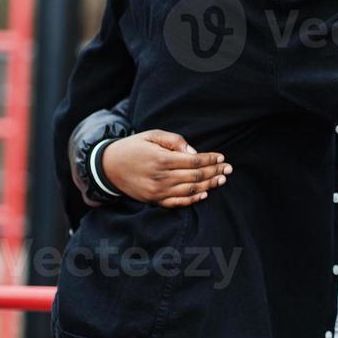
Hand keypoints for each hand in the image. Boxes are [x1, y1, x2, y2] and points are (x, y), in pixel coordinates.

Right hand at [101, 130, 231, 206]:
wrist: (108, 167)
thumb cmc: (133, 147)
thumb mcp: (152, 135)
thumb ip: (174, 141)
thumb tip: (194, 152)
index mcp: (162, 159)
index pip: (195, 161)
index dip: (211, 159)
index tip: (221, 157)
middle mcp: (161, 177)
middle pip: (196, 177)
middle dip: (215, 172)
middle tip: (228, 169)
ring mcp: (158, 191)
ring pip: (190, 190)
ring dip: (209, 185)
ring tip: (222, 179)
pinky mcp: (154, 200)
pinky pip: (178, 202)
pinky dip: (193, 199)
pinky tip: (205, 193)